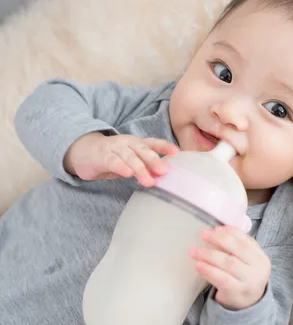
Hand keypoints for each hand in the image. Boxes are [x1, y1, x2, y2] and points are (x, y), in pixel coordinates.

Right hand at [64, 132, 178, 185]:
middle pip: (143, 150)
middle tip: (164, 171)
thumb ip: (145, 166)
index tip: (177, 152)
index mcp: (136, 144)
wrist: (83, 151)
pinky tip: (127, 174)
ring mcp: (114, 148)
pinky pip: (112, 161)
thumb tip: (163, 176)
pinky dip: (120, 167)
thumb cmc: (112, 157)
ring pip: (129, 156)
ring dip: (140, 168)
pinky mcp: (101, 156)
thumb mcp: (131, 160)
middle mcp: (127, 143)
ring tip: (149, 180)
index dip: (165, 146)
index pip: (153, 143)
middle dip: (154, 160)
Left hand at [188, 226, 270, 310]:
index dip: (228, 231)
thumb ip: (237, 245)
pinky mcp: (236, 292)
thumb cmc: (243, 276)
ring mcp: (248, 281)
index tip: (214, 228)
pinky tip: (198, 265)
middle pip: (237, 249)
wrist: (249, 304)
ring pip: (228, 263)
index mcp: (260, 256)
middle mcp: (258, 268)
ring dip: (208, 254)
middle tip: (202, 234)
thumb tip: (216, 229)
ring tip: (194, 250)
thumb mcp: (247, 261)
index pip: (245, 239)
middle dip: (218, 239)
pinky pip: (221, 278)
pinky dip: (208, 270)